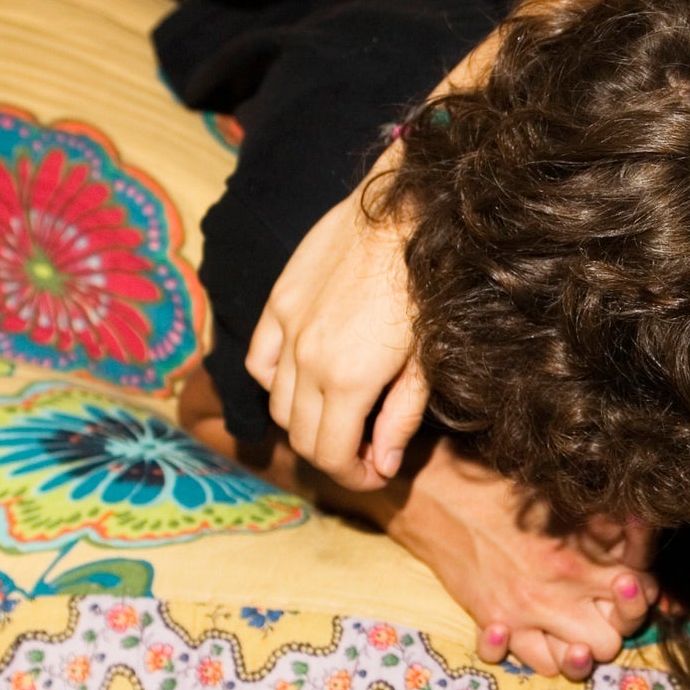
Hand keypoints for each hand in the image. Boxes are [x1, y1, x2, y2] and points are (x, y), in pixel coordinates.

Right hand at [247, 167, 429, 489]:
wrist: (403, 213)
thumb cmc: (428, 288)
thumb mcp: (426, 362)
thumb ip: (399, 417)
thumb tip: (381, 465)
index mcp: (346, 380)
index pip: (329, 454)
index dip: (351, 476)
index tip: (373, 474)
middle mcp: (306, 360)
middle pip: (300, 435)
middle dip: (331, 455)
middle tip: (362, 453)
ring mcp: (287, 329)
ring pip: (276, 402)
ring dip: (304, 421)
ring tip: (340, 417)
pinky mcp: (279, 302)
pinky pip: (261, 360)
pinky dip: (275, 380)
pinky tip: (304, 379)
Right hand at [378, 439, 655, 678]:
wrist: (439, 497)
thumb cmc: (503, 491)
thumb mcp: (564, 497)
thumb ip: (607, 520)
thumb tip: (643, 526)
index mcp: (580, 557)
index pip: (638, 595)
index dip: (642, 592)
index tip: (632, 582)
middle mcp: (556, 593)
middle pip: (610, 642)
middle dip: (614, 628)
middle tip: (605, 611)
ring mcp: (524, 613)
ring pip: (571, 664)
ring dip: (577, 650)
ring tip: (575, 632)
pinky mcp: (493, 622)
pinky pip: (526, 662)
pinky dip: (533, 653)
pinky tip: (536, 636)